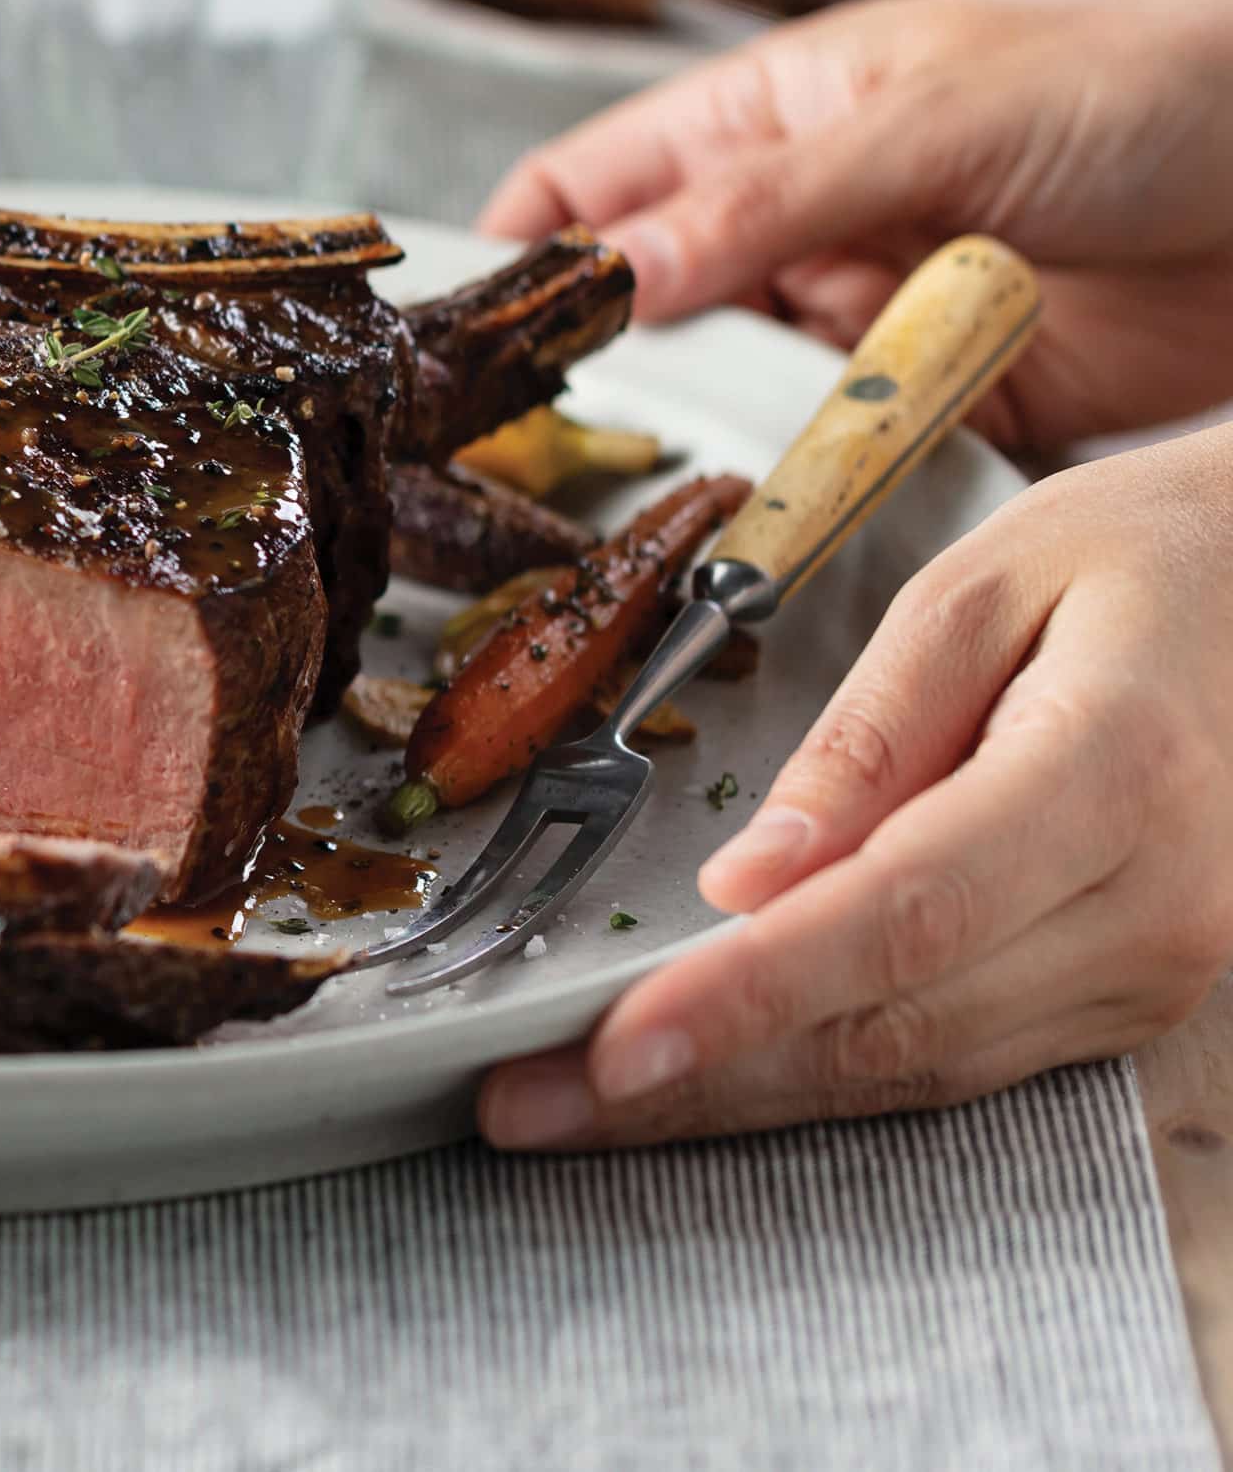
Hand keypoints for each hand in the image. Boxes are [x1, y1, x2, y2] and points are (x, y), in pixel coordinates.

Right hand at [479, 0, 1232, 451]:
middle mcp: (800, 228)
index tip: (467, 351)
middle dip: (613, 388)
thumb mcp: (934, 119)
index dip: (521, 264)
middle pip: (654, 323)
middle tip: (560, 460)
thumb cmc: (1143, 84)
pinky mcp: (943, 406)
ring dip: (731, 451)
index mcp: (769, 123)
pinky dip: (829, 499)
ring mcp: (869, 321)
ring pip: (747, 411)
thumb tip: (616, 277)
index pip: (592, 193)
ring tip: (693, 497)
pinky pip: (853, 469)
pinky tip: (807, 516)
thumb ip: (767, 203)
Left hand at [479, 427, 1232, 1148]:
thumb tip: (749, 877)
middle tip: (521, 1101)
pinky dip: (811, 1076)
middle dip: (691, 1079)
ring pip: (908, 1071)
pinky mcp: (1125, 1001)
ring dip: (730, 1100)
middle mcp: (1149, 906)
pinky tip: (698, 1078)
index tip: (615, 1048)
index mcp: (1113, 777)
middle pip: (888, 1026)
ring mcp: (1150, 972)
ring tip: (565, 1106)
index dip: (746, 997)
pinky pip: (948, 1060)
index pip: (898, 918)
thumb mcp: (982, 589)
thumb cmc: (1143, 564)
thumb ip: (862, 737)